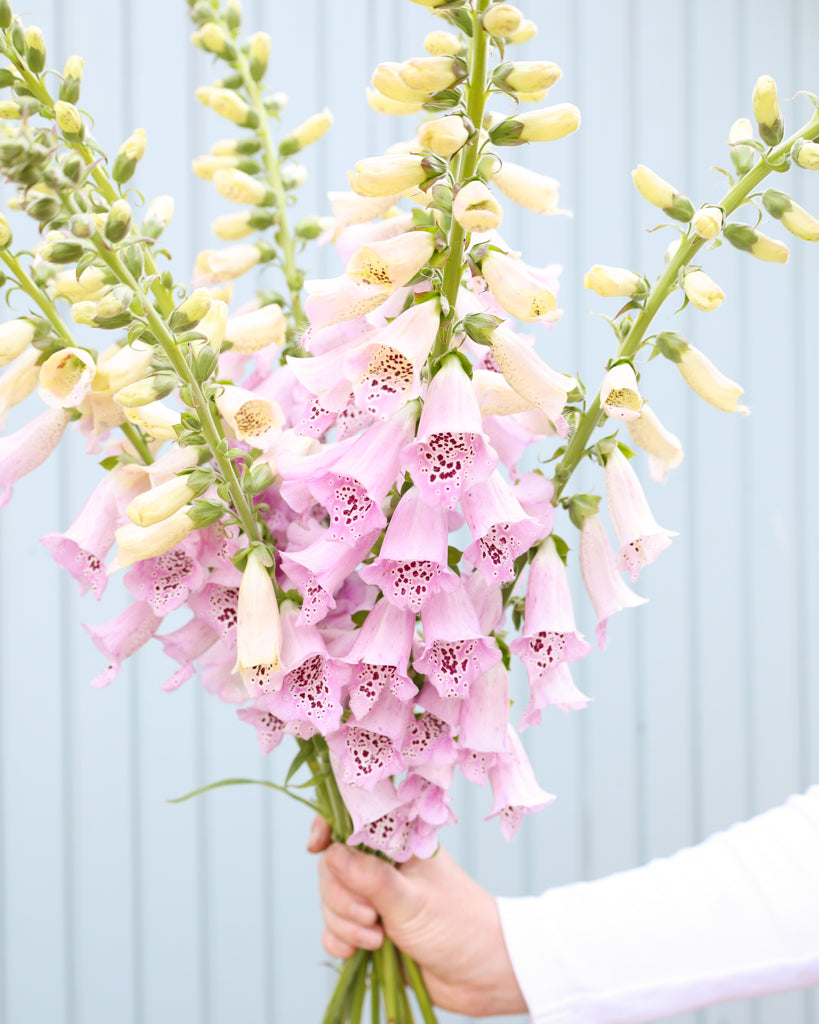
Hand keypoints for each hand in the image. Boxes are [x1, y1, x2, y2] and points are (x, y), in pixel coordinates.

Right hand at [307, 817, 526, 1017]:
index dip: (328, 828)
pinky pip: (333, 929)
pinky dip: (339, 940)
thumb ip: (370, 878)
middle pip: (332, 866)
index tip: (316, 846)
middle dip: (342, 896)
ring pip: (331, 899)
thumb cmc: (457, 924)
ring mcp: (373, 898)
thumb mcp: (412, 900)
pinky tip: (356, 952)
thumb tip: (329, 854)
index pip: (352, 820)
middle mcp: (382, 866)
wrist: (480, 975)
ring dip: (344, 923)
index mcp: (397, 843)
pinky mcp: (367, 929)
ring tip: (377, 938)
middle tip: (371, 917)